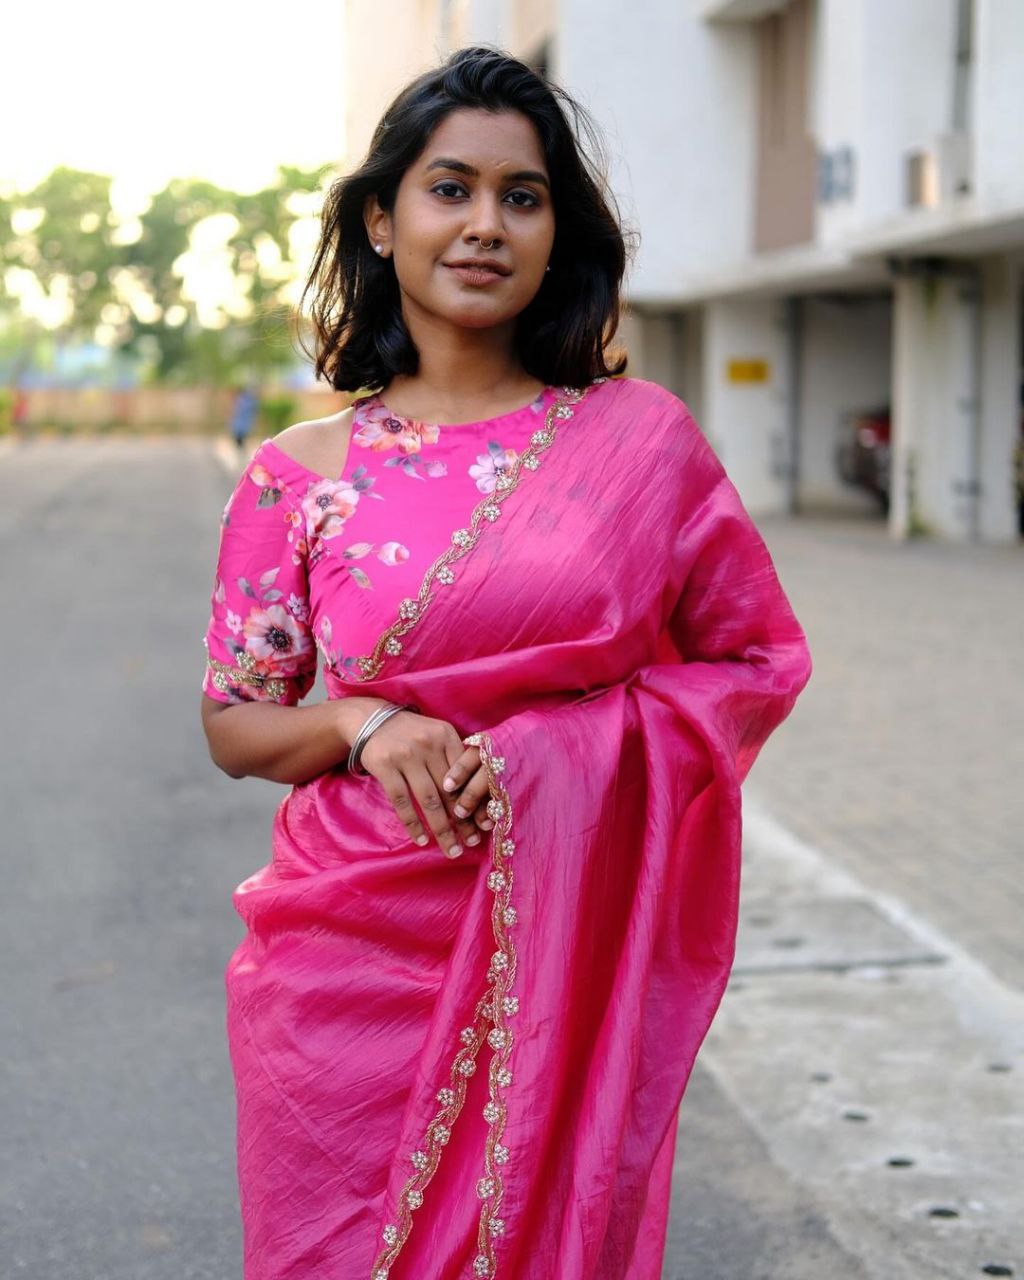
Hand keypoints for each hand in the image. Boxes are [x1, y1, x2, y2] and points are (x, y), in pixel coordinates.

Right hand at [358, 709, 490, 857]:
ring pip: (428, 800)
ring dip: (441, 829)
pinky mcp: (385, 766)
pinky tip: (421, 839)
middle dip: (462, 821)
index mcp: (446, 735)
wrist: (371, 719)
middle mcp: (428, 744)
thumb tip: (474, 798)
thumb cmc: (411, 733)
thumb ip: (452, 758)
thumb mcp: (435, 735)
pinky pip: (402, 802)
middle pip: (449, 791)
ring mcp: (405, 755)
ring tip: (451, 849)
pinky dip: (413, 824)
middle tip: (471, 843)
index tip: (482, 824)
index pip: (465, 774)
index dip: (475, 801)